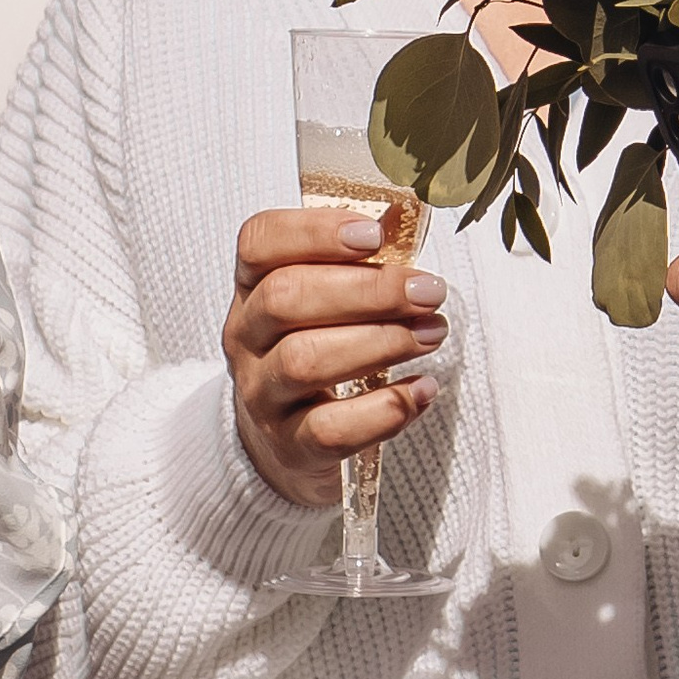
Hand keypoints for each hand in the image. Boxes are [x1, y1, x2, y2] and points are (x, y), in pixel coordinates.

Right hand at [226, 204, 449, 509]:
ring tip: (432, 333)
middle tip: (428, 290)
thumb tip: (410, 236)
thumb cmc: (314, 354)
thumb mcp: (317, 306)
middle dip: (368, 289)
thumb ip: (353, 271)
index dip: (314, 232)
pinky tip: (422, 390)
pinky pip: (330, 429)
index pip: (259, 242)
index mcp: (252, 288)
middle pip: (286, 298)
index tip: (374, 234)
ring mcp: (263, 395)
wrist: (280, 447)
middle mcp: (247, 338)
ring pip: (304, 360)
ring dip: (381, 341)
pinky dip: (384, 409)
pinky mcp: (290, 447)